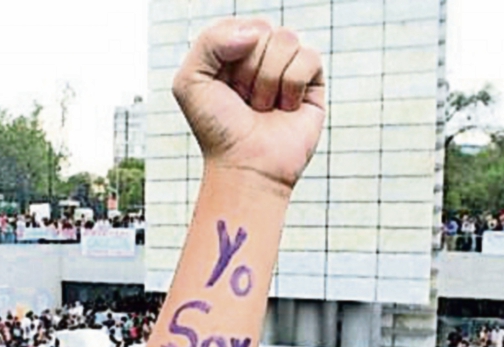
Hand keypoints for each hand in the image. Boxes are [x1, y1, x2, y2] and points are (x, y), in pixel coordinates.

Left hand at [172, 18, 324, 189]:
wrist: (245, 165)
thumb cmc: (217, 130)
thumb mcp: (190, 81)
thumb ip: (209, 41)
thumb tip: (255, 32)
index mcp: (231, 52)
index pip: (238, 24)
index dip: (228, 53)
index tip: (222, 86)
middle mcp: (261, 57)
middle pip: (262, 29)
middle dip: (247, 69)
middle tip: (243, 100)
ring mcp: (288, 68)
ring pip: (286, 39)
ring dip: (268, 79)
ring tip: (262, 107)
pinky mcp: (313, 84)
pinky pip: (308, 57)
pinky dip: (291, 85)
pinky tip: (284, 108)